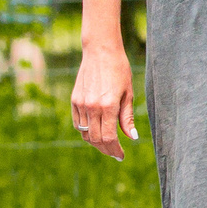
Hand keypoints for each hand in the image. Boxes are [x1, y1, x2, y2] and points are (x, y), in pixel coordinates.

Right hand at [70, 44, 138, 159]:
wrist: (100, 51)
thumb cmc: (119, 70)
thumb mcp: (128, 93)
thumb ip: (127, 117)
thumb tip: (132, 137)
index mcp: (108, 106)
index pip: (109, 138)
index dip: (115, 150)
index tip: (121, 156)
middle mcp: (92, 107)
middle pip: (96, 139)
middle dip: (106, 149)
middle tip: (115, 153)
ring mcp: (81, 104)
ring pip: (85, 133)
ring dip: (95, 142)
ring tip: (107, 144)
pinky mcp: (74, 100)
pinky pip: (78, 123)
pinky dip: (86, 131)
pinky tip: (96, 131)